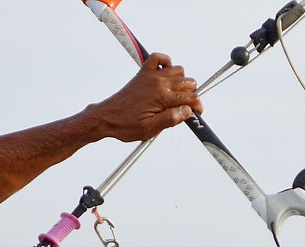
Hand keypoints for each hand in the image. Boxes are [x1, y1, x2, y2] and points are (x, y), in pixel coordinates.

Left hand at [87, 52, 203, 141]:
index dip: (198, 106)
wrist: (106, 118)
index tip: (197, 113)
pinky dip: (166, 62)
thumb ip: (171, 119)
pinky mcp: (143, 73)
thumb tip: (187, 111)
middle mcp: (158, 83)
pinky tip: (166, 75)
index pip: (190, 98)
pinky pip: (158, 58)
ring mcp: (150, 76)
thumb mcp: (151, 129)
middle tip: (184, 108)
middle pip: (188, 82)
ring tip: (176, 95)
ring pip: (178, 70)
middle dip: (191, 95)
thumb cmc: (126, 125)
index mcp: (162, 97)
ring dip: (182, 81)